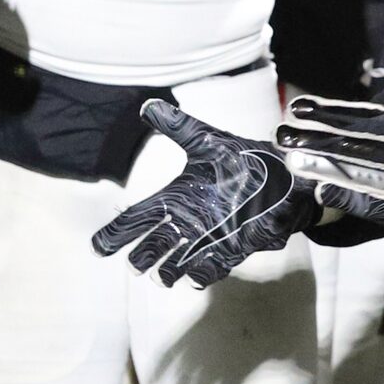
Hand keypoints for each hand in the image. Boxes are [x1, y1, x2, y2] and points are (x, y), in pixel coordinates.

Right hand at [93, 100, 316, 288]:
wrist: (285, 177)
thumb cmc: (243, 160)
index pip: (139, 218)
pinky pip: (213, 267)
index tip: (98, 247)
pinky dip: (201, 273)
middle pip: (154, 244)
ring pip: (179, 261)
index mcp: (176, 198)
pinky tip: (193, 276)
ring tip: (161, 277)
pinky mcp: (233, 249)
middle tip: (135, 264)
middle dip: (143, 256)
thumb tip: (148, 105)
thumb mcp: (209, 141)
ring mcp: (210, 238)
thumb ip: (179, 126)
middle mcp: (188, 222)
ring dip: (168, 270)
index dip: (117, 233)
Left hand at [278, 47, 383, 239]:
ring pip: (357, 174)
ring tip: (291, 158)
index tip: (299, 106)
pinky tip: (321, 191)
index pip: (364, 118)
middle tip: (281, 133)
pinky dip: (347, 198)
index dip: (329, 112)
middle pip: (353, 147)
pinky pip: (373, 204)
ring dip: (322, 167)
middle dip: (314, 139)